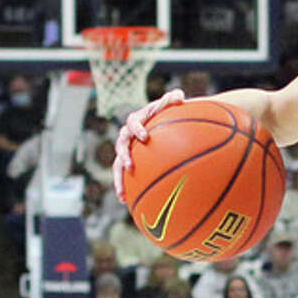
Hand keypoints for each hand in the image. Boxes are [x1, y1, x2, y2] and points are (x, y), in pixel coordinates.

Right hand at [112, 88, 184, 202]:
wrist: (163, 121)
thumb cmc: (169, 112)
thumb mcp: (172, 103)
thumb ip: (173, 99)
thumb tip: (179, 96)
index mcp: (137, 120)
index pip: (133, 122)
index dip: (137, 128)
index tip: (145, 137)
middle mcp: (128, 135)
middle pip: (120, 145)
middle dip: (123, 156)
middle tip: (129, 166)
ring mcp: (127, 149)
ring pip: (117, 165)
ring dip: (119, 178)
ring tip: (122, 194)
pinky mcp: (129, 161)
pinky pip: (125, 175)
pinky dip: (125, 187)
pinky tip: (127, 202)